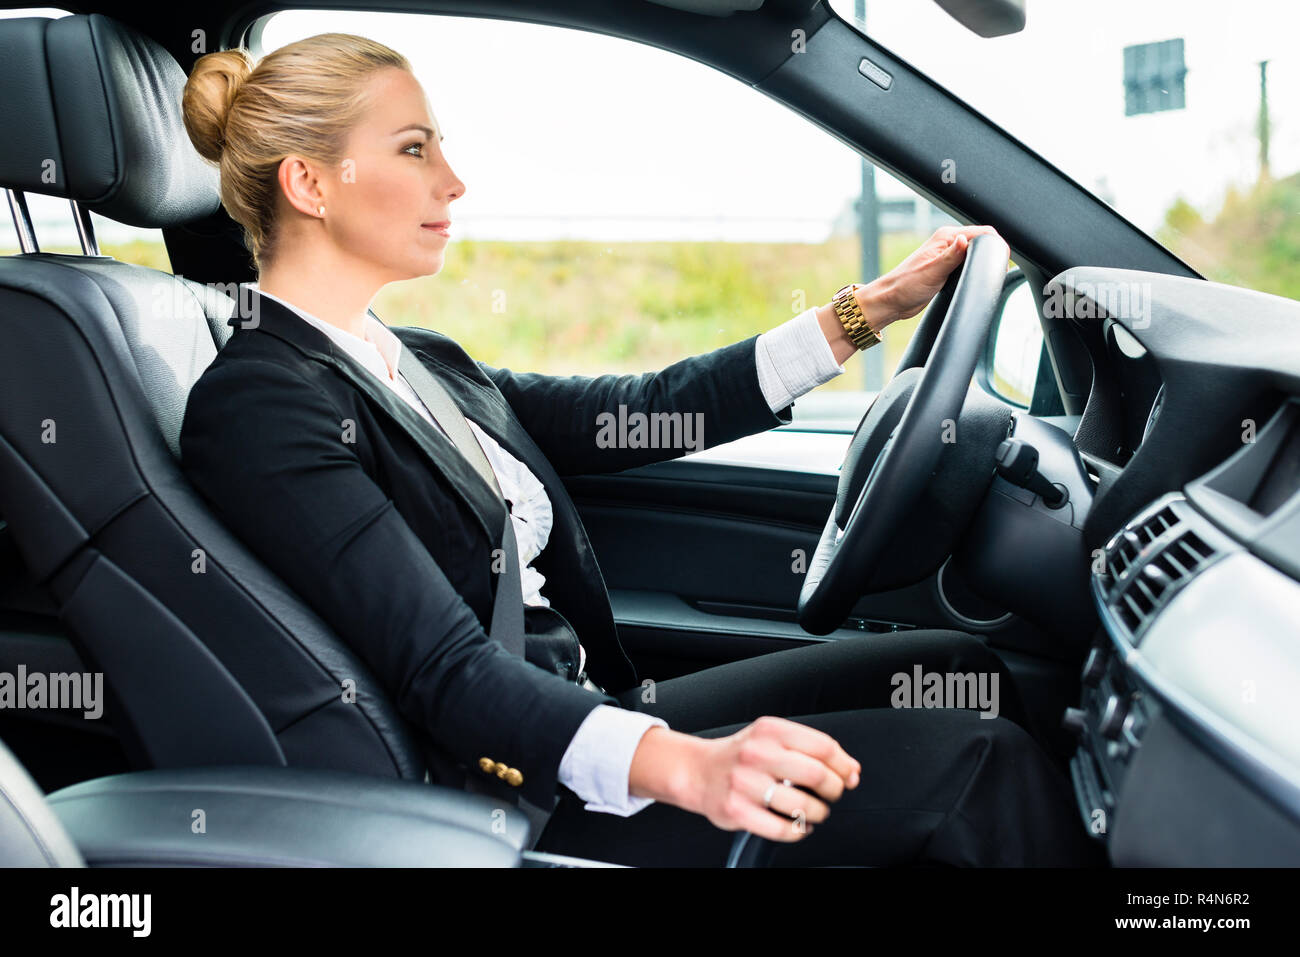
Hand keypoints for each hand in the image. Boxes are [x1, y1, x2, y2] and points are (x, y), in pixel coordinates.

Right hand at [628, 715, 860, 841]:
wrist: (698, 771)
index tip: (848, 776)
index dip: (843, 765)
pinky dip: (799, 831)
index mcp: (770, 730)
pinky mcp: (737, 810)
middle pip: (816, 775)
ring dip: (818, 813)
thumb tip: (852, 770)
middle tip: (830, 795)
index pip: (822, 746)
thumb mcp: (773, 738)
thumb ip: (811, 749)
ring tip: (813, 812)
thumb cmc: (742, 756)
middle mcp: (757, 753)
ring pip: (802, 805)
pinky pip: (782, 829)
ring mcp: (745, 783)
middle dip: (834, 790)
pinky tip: (797, 826)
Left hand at [816, 225, 1000, 362]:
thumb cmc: (906, 286)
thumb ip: (952, 255)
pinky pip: (967, 264)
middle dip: (993, 251)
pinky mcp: (947, 269)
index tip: (1003, 257)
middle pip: (981, 241)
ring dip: (984, 260)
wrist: (891, 302)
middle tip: (1001, 267)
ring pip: (975, 253)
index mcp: (946, 237)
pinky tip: (978, 277)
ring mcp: (948, 256)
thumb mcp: (932, 271)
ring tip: (992, 271)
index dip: (996, 243)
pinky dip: (975, 269)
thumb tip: (966, 240)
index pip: (982, 232)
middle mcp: (948, 243)